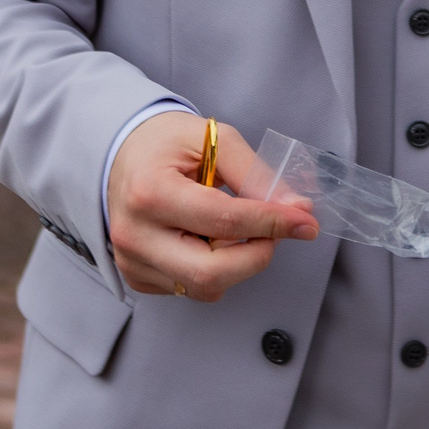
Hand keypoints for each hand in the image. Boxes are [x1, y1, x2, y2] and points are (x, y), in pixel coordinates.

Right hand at [106, 113, 316, 299]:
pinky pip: (191, 288)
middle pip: (211, 272)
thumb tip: (298, 210)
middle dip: (258, 255)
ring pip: (205, 287)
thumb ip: (257, 176)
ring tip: (239, 228)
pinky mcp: (137, 277)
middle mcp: (135, 235)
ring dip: (238, 263)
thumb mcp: (216, 140)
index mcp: (150, 192)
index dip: (272, 223)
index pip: (224, 220)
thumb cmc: (168, 144)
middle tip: (276, 231)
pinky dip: (216, 269)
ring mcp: (132, 261)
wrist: (124, 155)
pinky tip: (210, 239)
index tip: (305, 222)